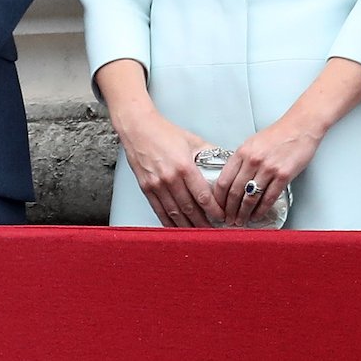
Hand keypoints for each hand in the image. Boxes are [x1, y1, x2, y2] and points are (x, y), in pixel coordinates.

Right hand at [112, 107, 223, 227]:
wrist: (136, 127)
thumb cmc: (162, 131)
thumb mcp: (191, 139)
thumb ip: (209, 153)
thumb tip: (224, 163)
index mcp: (184, 166)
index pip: (203, 196)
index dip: (215, 211)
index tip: (222, 217)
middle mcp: (170, 178)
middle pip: (190, 209)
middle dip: (204, 223)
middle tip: (214, 230)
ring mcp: (156, 184)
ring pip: (175, 213)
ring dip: (188, 226)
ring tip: (199, 232)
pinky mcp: (146, 187)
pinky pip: (159, 210)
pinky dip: (169, 222)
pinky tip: (177, 228)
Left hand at [213, 116, 318, 226]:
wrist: (299, 128)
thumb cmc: (276, 135)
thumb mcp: (251, 143)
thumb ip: (241, 160)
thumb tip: (232, 178)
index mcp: (241, 152)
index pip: (223, 180)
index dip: (218, 198)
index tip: (217, 206)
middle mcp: (252, 161)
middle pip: (234, 191)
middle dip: (229, 209)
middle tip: (227, 219)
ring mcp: (268, 169)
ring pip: (250, 197)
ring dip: (244, 213)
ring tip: (241, 221)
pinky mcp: (283, 176)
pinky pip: (269, 198)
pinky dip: (261, 210)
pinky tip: (257, 215)